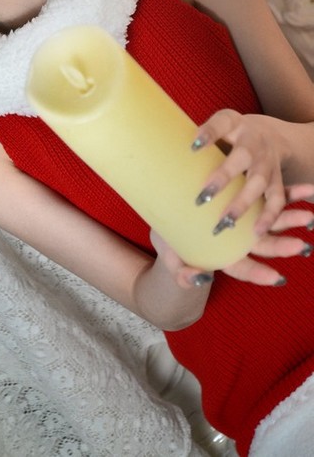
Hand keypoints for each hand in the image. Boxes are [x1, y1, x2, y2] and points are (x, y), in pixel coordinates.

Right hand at [151, 184, 313, 288]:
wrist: (170, 212)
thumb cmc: (169, 239)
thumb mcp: (170, 255)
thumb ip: (182, 271)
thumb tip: (200, 277)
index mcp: (222, 256)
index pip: (242, 268)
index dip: (258, 273)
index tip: (277, 278)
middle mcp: (239, 239)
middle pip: (263, 244)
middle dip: (283, 245)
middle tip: (301, 246)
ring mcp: (247, 218)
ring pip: (273, 219)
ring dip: (292, 218)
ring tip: (309, 217)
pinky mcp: (250, 197)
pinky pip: (273, 195)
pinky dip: (292, 193)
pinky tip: (309, 190)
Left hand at [192, 110, 313, 236]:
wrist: (270, 136)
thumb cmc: (231, 135)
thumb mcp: (217, 128)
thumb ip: (198, 139)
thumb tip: (163, 156)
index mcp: (234, 124)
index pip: (221, 124)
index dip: (208, 134)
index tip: (192, 147)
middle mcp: (254, 142)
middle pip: (242, 157)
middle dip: (224, 177)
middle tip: (203, 197)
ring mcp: (268, 162)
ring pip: (259, 182)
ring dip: (242, 203)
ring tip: (224, 223)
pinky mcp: (277, 180)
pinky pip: (277, 200)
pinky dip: (269, 217)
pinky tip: (255, 232)